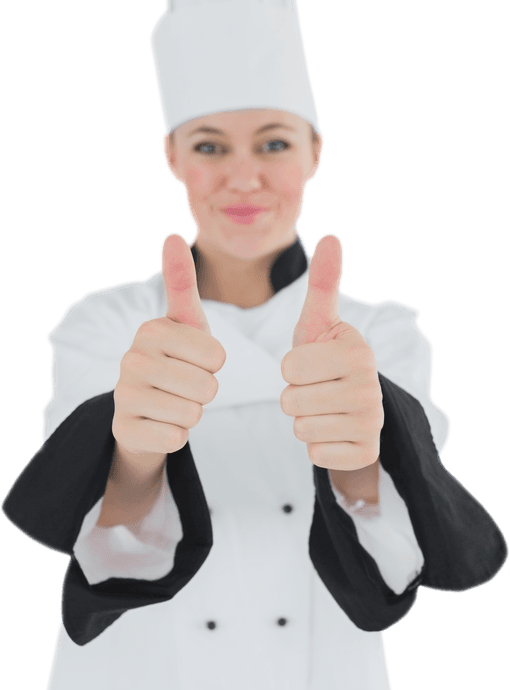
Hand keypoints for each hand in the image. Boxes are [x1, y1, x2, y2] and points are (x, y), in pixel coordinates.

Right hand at [112, 233, 225, 454]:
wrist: (142, 415)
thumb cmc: (174, 362)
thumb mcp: (184, 324)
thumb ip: (181, 282)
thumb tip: (171, 234)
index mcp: (151, 330)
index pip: (217, 355)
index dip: (215, 365)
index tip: (193, 362)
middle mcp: (132, 359)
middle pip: (207, 386)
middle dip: (204, 393)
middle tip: (184, 387)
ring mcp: (124, 396)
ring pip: (193, 414)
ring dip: (191, 414)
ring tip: (172, 404)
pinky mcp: (125, 430)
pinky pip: (176, 438)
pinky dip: (176, 436)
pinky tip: (160, 425)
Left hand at [280, 234, 383, 471]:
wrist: (351, 412)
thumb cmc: (325, 361)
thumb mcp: (320, 324)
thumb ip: (323, 284)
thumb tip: (332, 235)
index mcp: (357, 351)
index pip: (289, 367)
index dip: (290, 369)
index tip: (311, 366)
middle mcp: (370, 387)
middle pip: (291, 400)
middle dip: (293, 398)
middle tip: (315, 391)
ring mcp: (371, 423)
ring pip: (301, 428)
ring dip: (303, 422)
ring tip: (322, 410)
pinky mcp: (365, 453)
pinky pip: (315, 454)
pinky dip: (317, 447)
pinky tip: (332, 433)